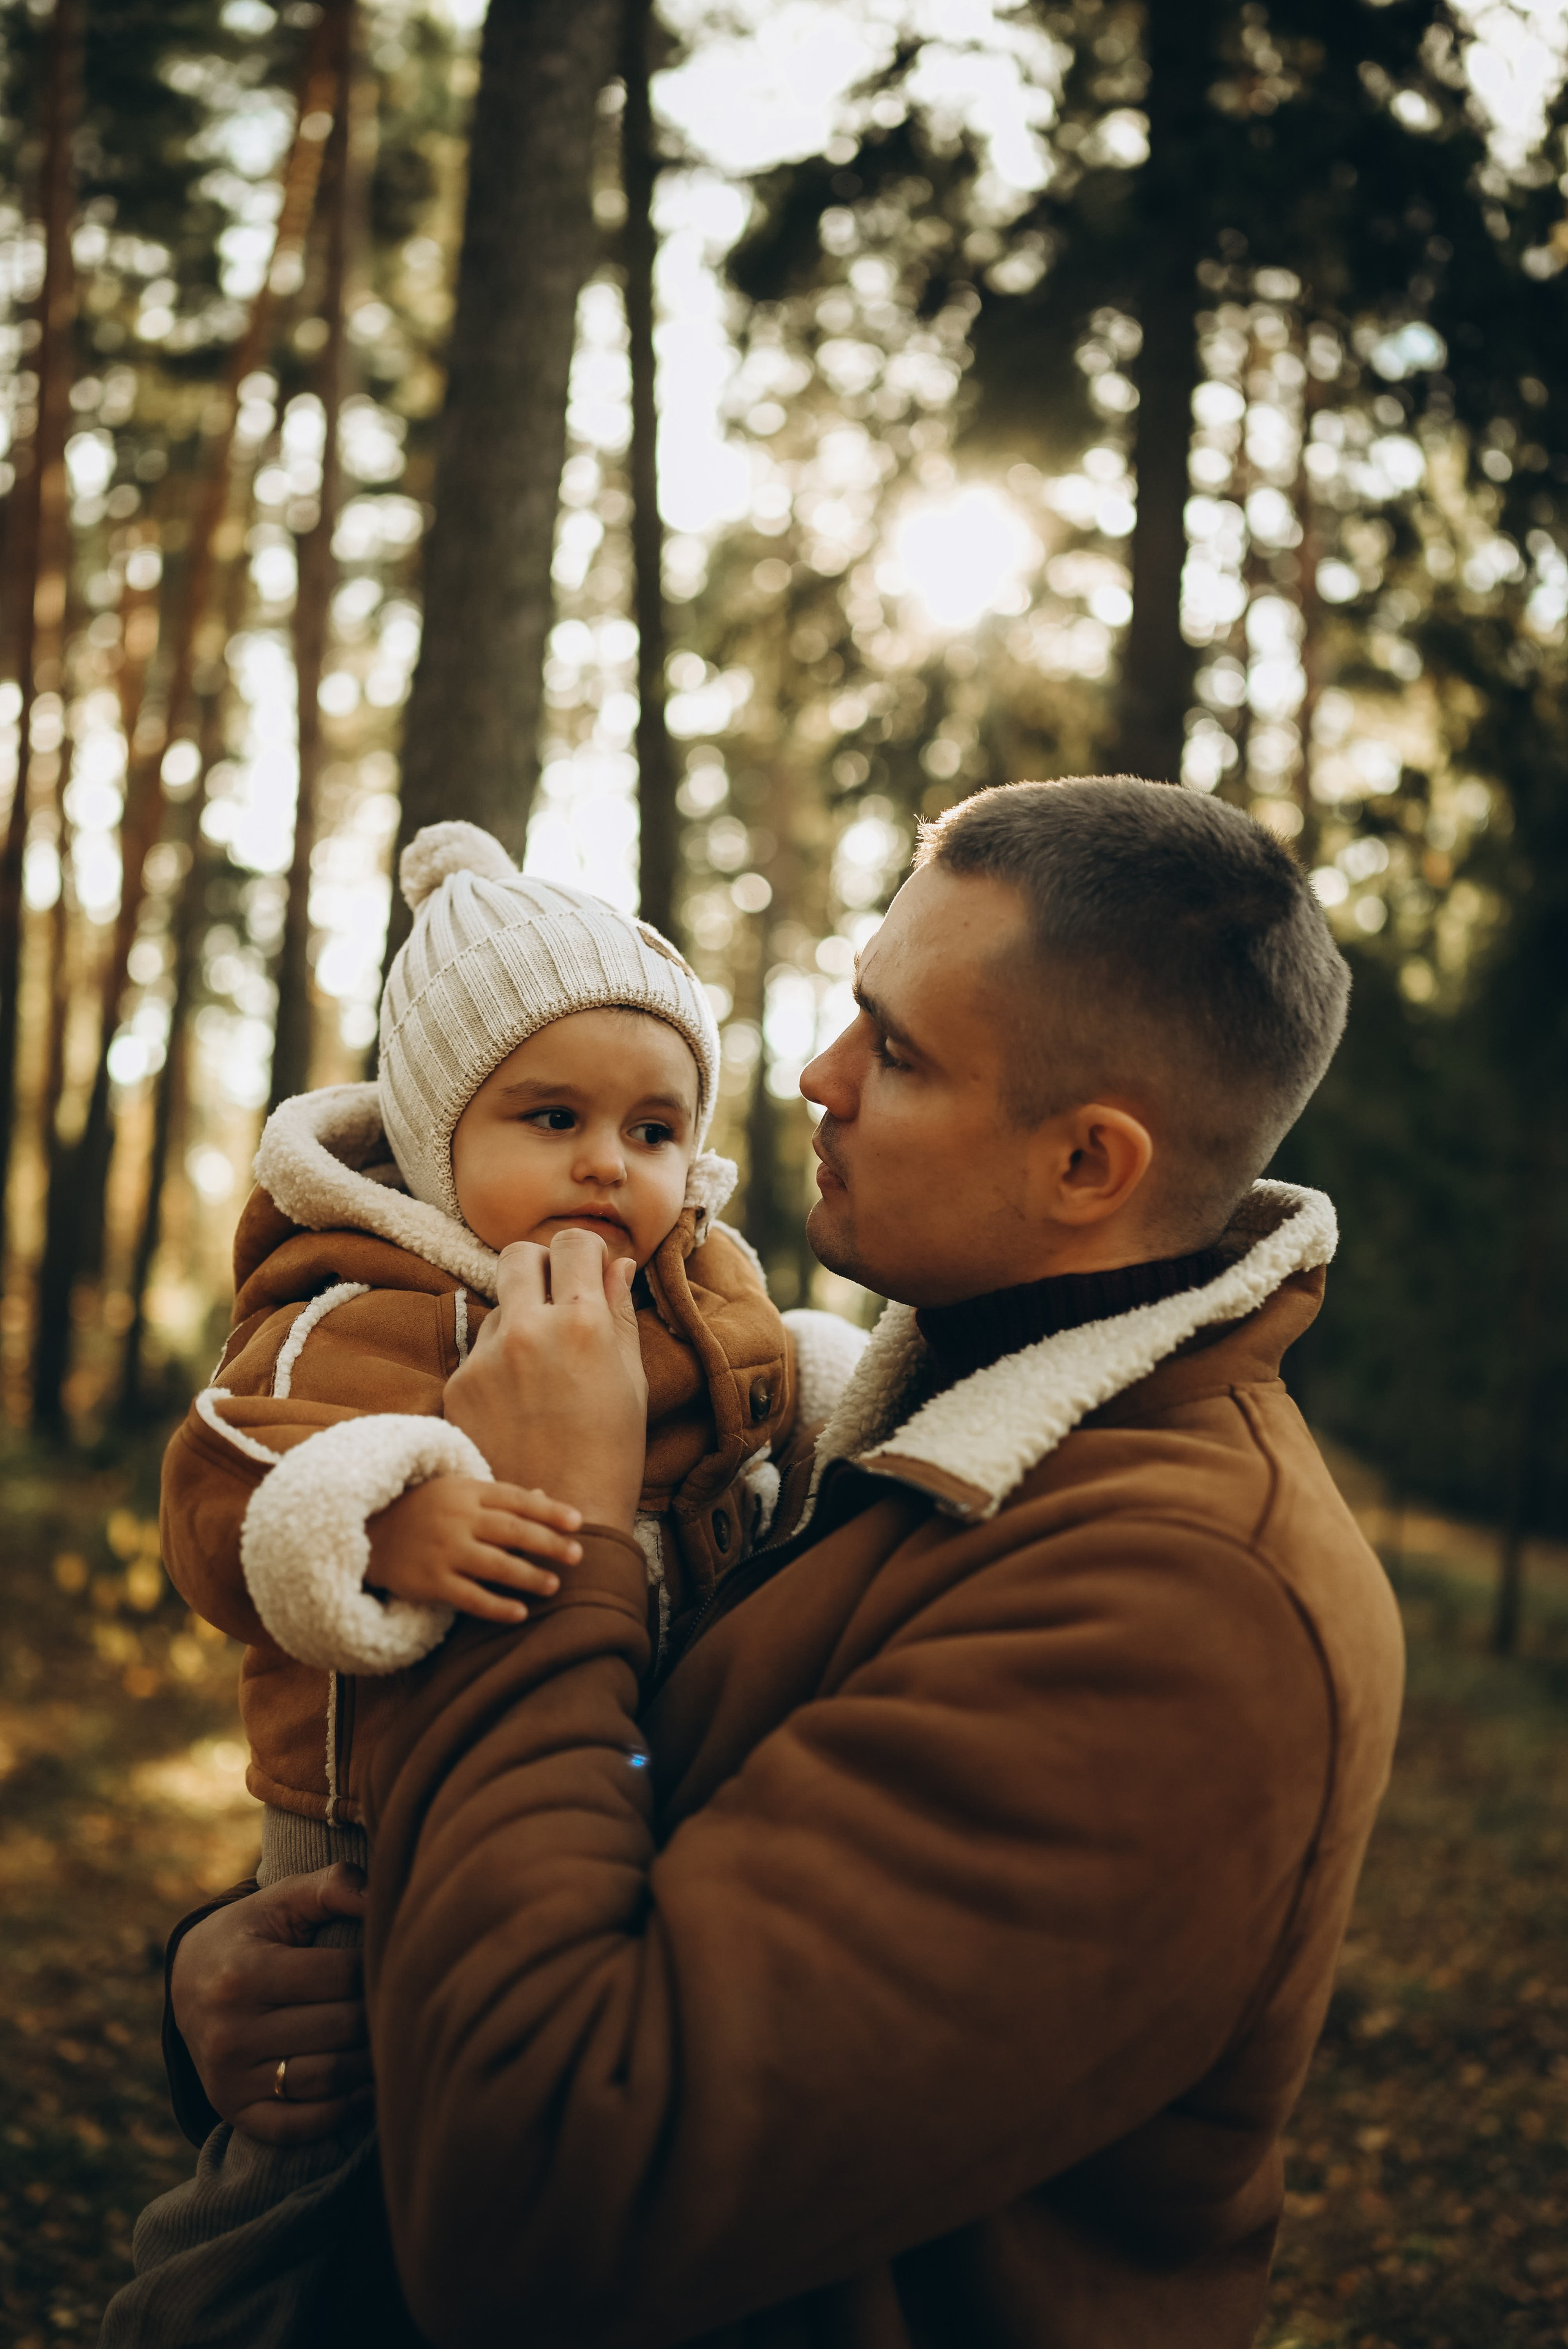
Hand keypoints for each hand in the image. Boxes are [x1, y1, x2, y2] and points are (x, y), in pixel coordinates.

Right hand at [170, 1865, 371, 2144]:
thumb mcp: (282, 1899)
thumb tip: (381, 1900)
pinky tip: (364, 2085)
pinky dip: (342, 2110)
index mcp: (245, 1974)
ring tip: (388, 2038)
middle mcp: (232, 2032)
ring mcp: (230, 2078)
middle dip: (380, 2012)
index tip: (388, 1959)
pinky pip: (301, 2125)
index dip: (377, 1964)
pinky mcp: (234, 2110)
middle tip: (403, 2000)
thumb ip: (334, 1886)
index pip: (343, 1975)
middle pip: (342, 2028)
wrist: (188, 1980)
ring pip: (330, 2078)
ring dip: (371, 2062)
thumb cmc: (253, 1933)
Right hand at [366, 1475, 581, 1625]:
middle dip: (548, 1543)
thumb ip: (500, 1498)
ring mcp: (443, 1551)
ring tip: (554, 1585)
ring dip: (528, 1576)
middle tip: (577, 1555)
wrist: (368, 1531)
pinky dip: (496, 1606)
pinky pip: (470, 1597)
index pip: (517, 1500)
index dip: (549, 1511)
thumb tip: (545, 1497)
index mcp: (467, 1492)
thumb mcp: (458, 1492)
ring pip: (495, 1564)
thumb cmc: (424, 1509)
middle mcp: (457, 1519)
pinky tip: (519, 1613)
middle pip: (512, 1530)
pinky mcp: (430, 1582)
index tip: (578, 1523)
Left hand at [443, 1229, 646, 1530]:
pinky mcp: (459, 1383)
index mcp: (583, 1323)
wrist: (562, 1515)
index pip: (573, 1242)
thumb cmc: (612, 1451)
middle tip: (555, 1295)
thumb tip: (619, 1265)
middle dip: (539, 1265)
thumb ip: (620, 1314)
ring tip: (542, 1372)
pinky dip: (498, 1365)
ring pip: (498, 1306)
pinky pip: (479, 1351)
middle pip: (519, 1255)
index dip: (585, 1251)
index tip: (588, 1269)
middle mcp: (530, 1329)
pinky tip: (518, 1402)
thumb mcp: (631, 1378)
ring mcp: (488, 1356)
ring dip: (519, 1320)